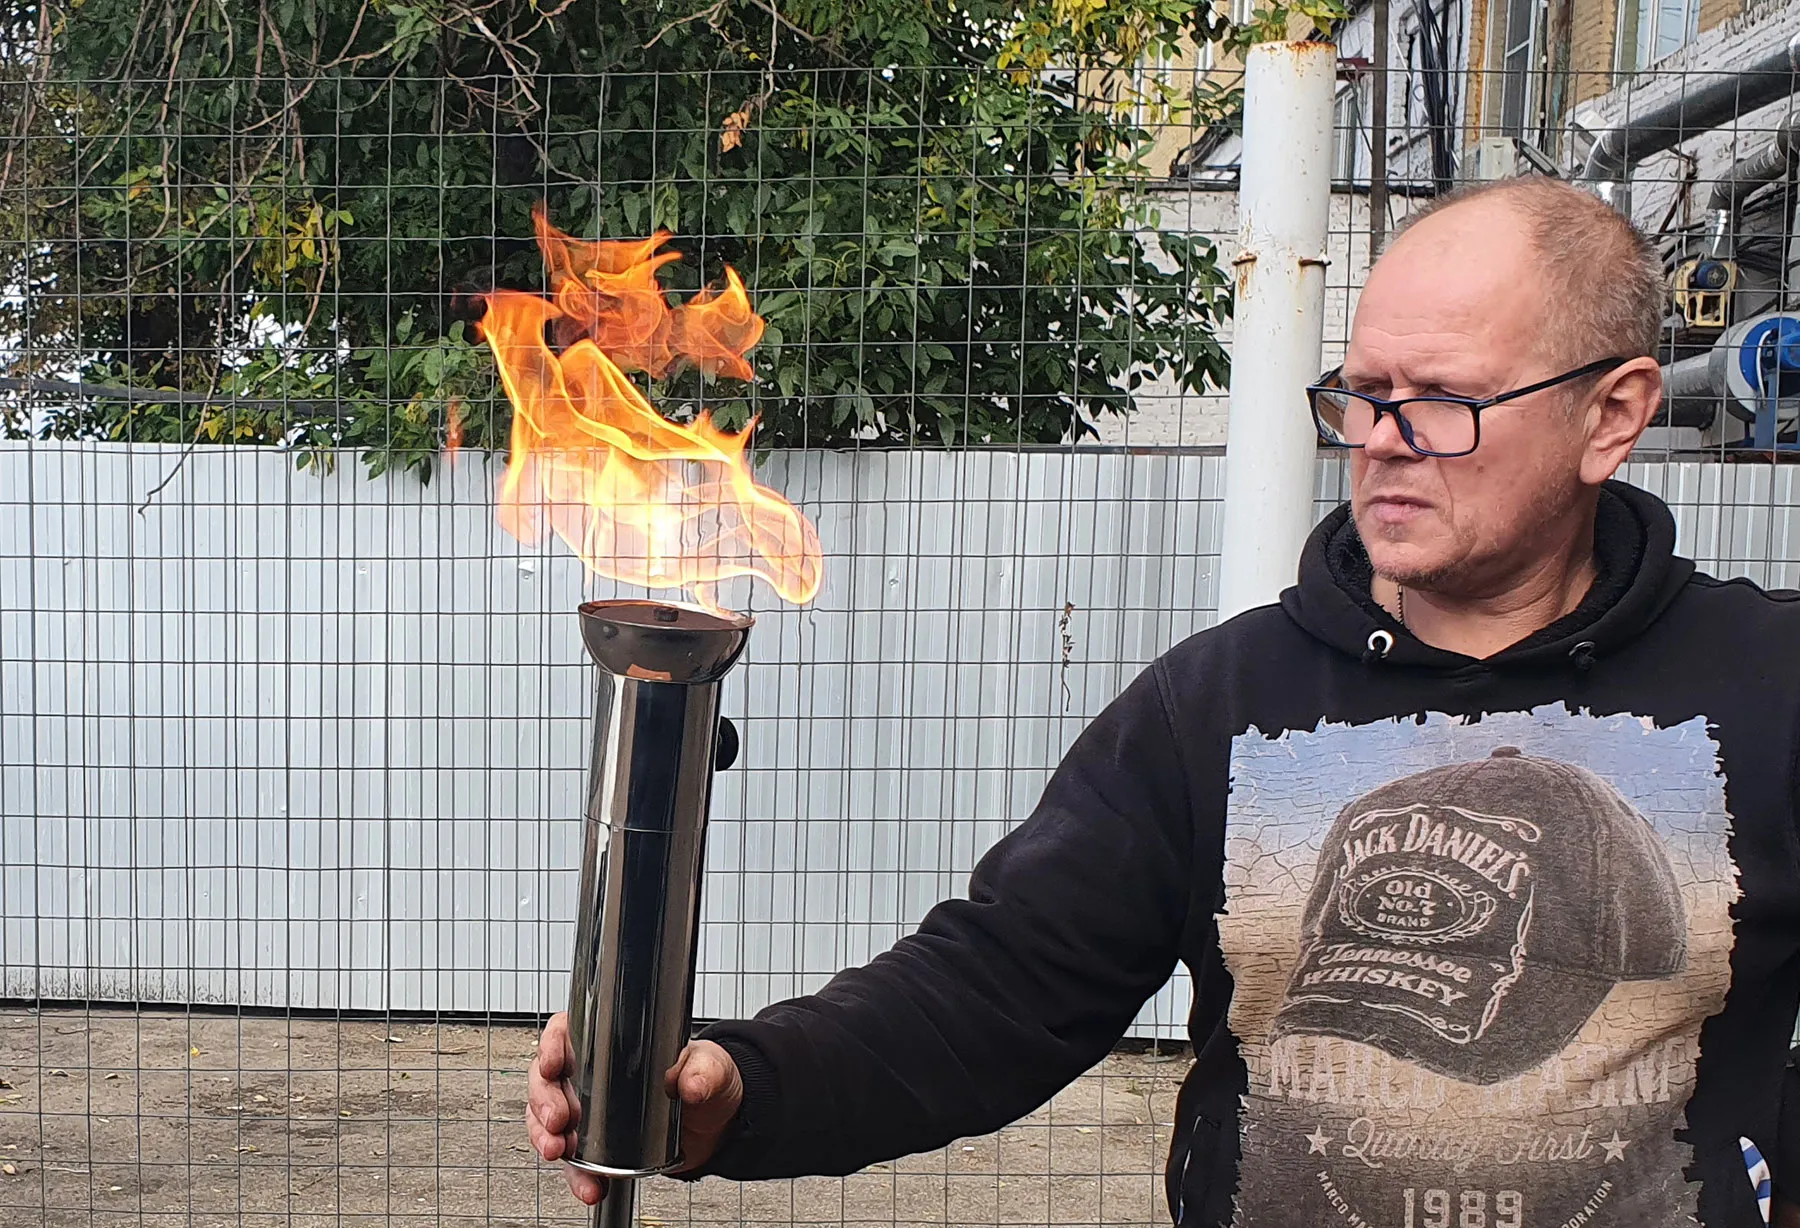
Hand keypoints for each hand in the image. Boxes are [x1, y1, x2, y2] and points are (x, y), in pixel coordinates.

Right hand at [526, 1011, 745, 1204]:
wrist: (716, 1125)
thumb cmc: (706, 1080)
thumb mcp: (710, 1066)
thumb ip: (703, 1070)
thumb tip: (692, 1084)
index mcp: (612, 1045)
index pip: (567, 1034)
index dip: (550, 1046)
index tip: (552, 1064)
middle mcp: (591, 1077)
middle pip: (547, 1080)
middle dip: (543, 1101)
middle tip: (558, 1118)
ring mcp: (589, 1113)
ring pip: (547, 1121)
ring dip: (545, 1138)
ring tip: (558, 1150)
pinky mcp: (597, 1146)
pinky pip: (574, 1162)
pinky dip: (575, 1176)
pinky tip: (588, 1186)